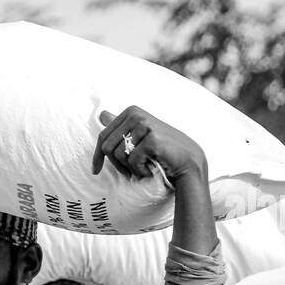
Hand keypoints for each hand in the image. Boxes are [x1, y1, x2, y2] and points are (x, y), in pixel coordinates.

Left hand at [91, 107, 207, 182]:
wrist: (189, 162)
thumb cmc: (162, 150)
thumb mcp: (139, 136)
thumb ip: (120, 126)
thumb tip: (101, 114)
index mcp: (131, 112)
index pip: (103, 136)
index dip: (97, 156)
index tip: (95, 170)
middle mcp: (136, 115)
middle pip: (107, 147)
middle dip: (115, 165)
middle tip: (130, 172)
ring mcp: (145, 126)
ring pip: (118, 155)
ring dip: (129, 169)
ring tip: (144, 168)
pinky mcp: (152, 140)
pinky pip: (132, 162)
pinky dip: (140, 171)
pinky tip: (151, 169)